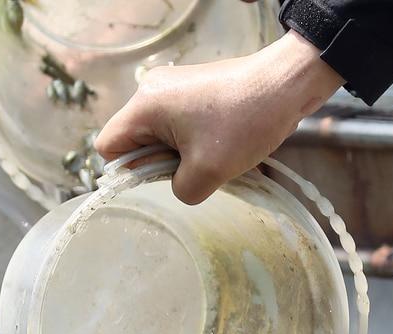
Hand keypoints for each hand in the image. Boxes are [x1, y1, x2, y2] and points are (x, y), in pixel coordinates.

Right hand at [95, 32, 342, 204]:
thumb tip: (179, 186)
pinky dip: (192, 143)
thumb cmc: (242, 126)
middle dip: (158, 164)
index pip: (109, 146)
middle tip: (191, 172)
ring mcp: (173, 88)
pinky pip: (178, 126)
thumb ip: (179, 190)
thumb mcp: (207, 173)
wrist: (283, 86)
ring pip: (159, 136)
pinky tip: (218, 148)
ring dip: (179, 156)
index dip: (125, 172)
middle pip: (135, 141)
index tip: (157, 181)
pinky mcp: (193, 90)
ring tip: (209, 160)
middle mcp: (151, 91)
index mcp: (144, 106)